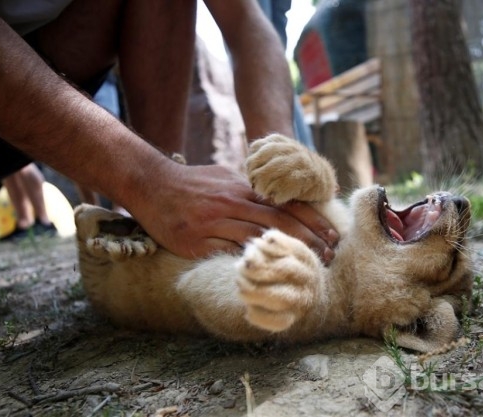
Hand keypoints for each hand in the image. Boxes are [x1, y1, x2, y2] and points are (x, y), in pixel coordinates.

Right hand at [127, 163, 337, 262]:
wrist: (151, 184)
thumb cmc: (192, 182)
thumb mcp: (224, 177)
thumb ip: (249, 190)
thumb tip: (278, 200)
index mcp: (241, 189)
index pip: (284, 205)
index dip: (312, 221)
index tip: (332, 235)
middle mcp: (230, 204)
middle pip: (278, 223)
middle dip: (308, 239)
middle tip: (329, 255)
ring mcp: (212, 224)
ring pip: (256, 240)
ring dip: (285, 254)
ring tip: (306, 268)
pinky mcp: (194, 242)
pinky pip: (227, 254)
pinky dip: (249, 263)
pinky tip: (268, 274)